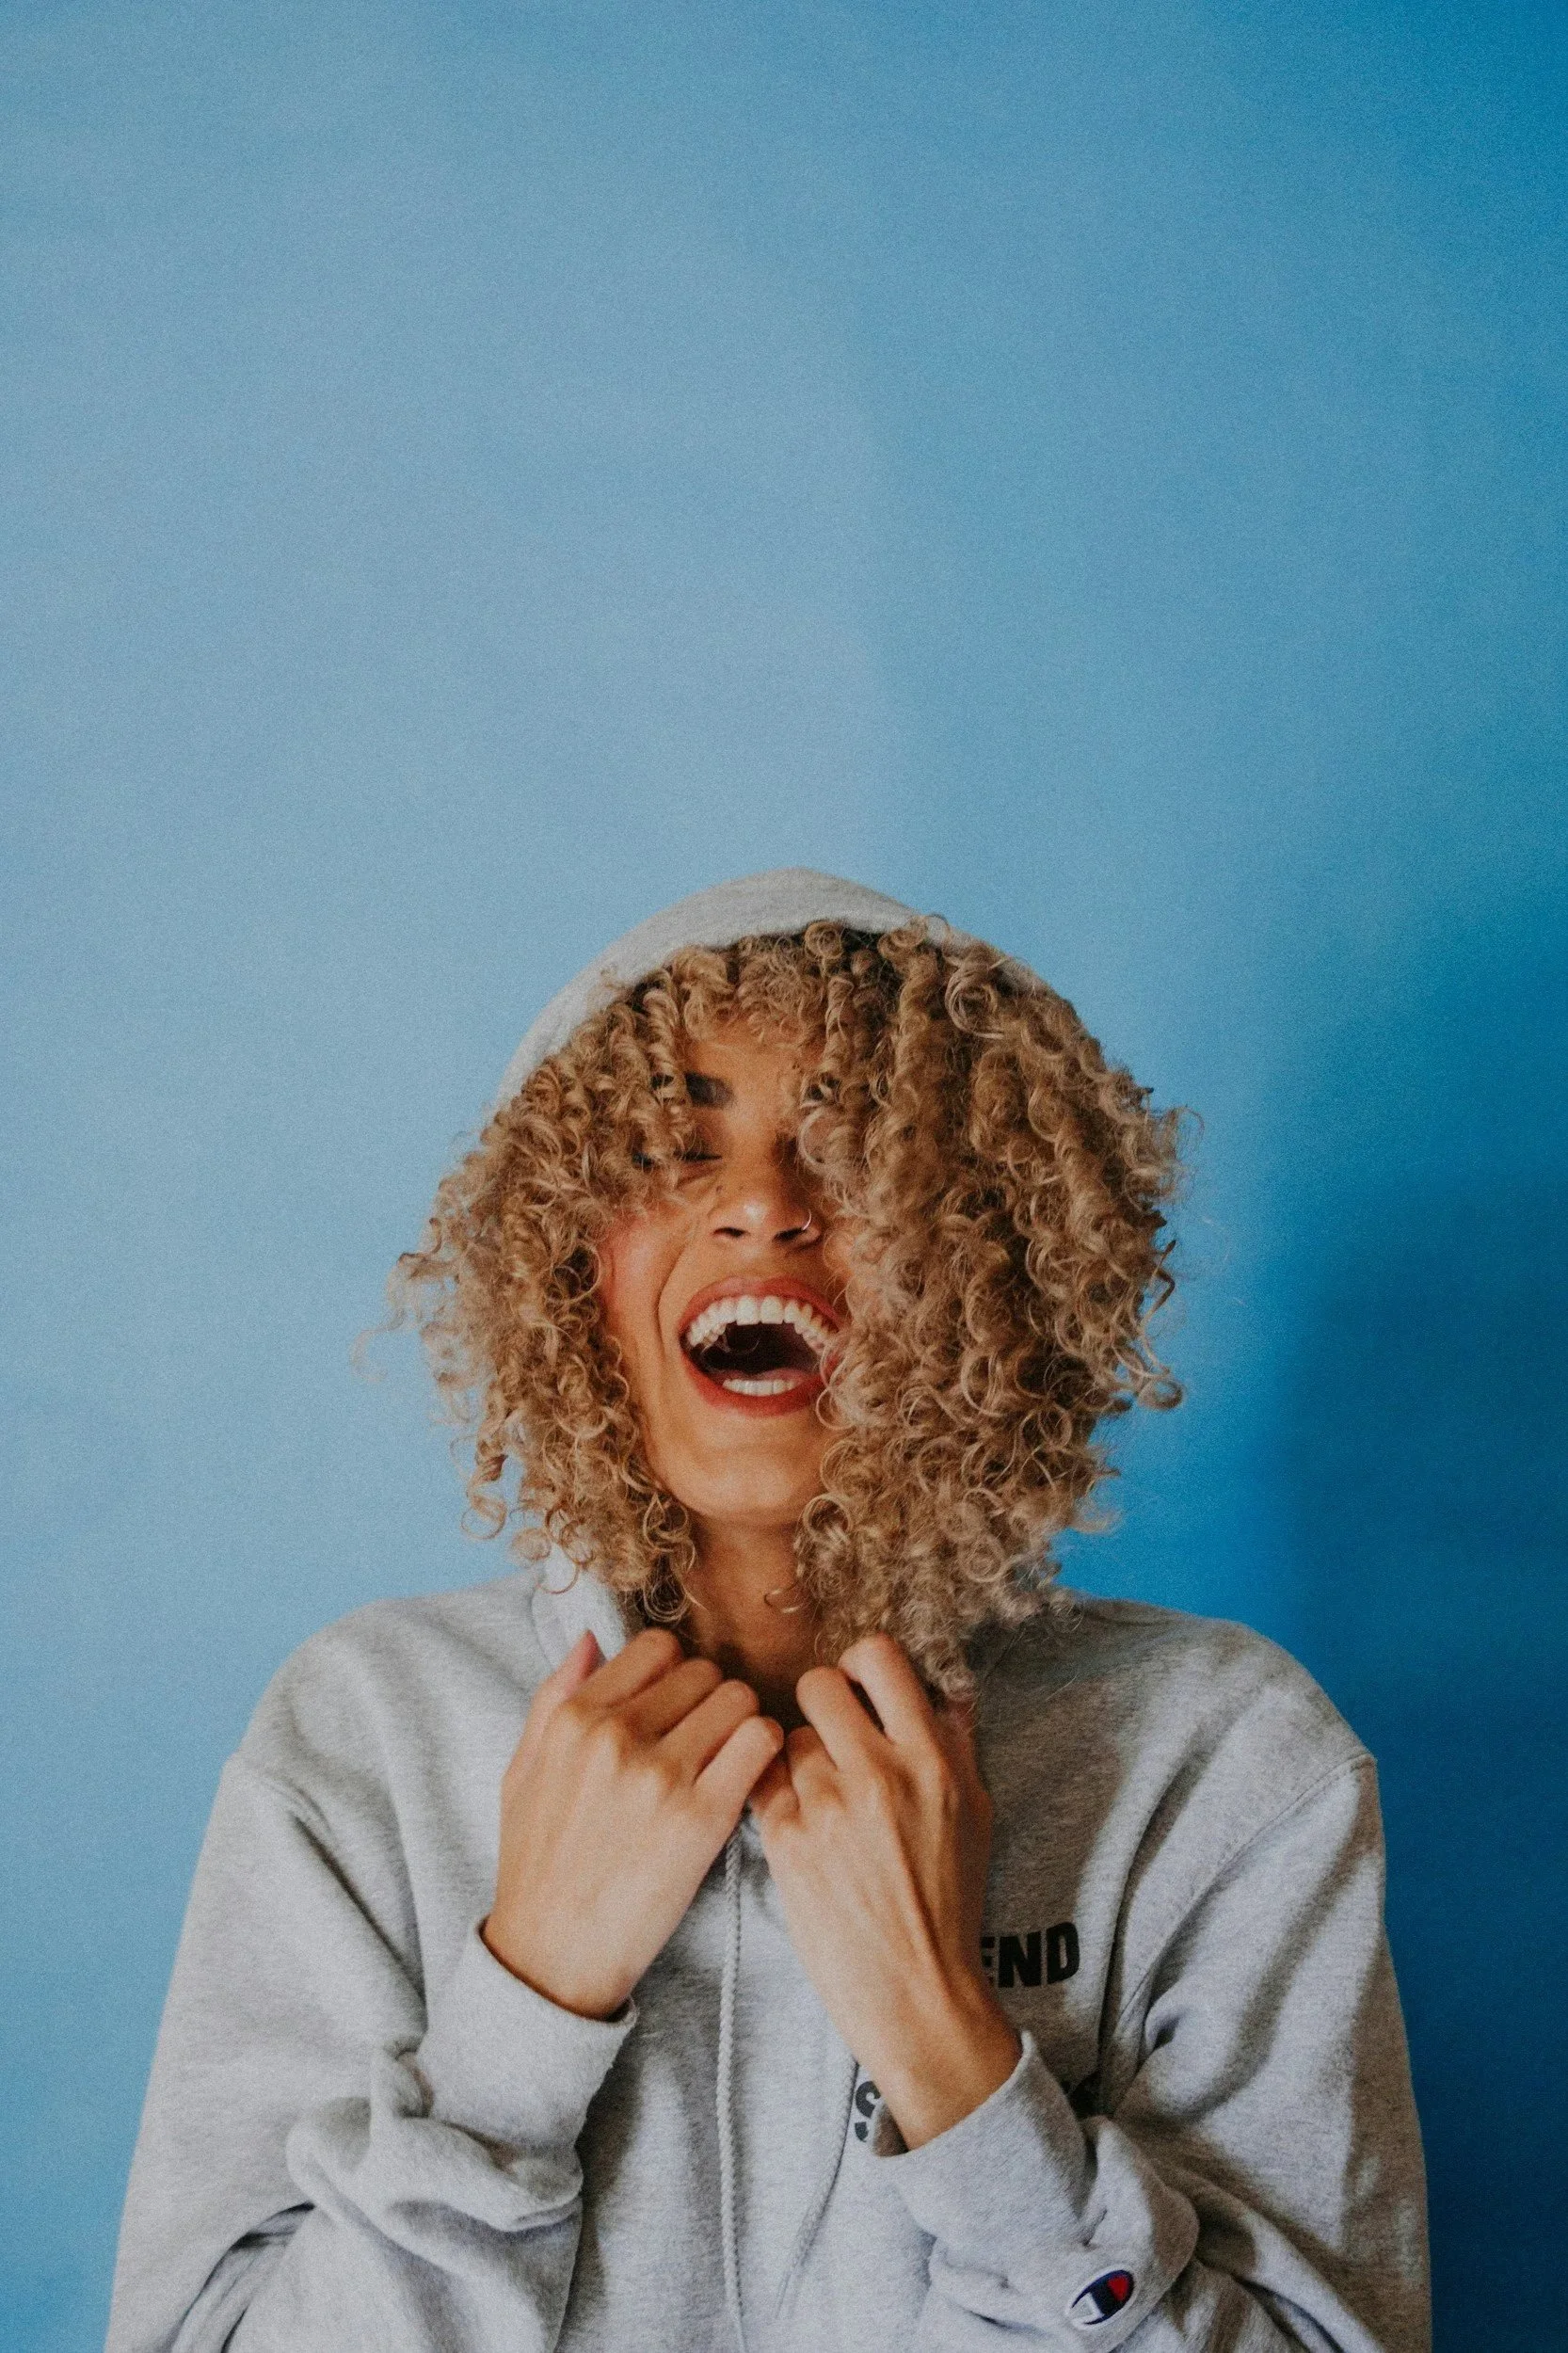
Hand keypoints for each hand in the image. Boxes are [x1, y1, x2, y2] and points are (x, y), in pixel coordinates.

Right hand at [485, 1626, 782, 2018]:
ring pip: (739, 1698)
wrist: (552, 1955)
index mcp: (574, 1719)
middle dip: (711, 1700)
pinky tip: (748, 1779)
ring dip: (742, 1724)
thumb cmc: (537, 1864)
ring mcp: (661, 1775)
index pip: (656, 1647)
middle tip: (705, 1742)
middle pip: (704, 1672)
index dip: (674, 1673)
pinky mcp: (702, 1819)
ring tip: (728, 1760)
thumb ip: (552, 1698)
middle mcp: (617, 1736)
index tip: (676, 1707)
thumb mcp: (521, 1771)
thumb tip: (589, 1638)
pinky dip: (766, 1751)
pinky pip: (761, 1742)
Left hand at [751, 1634, 1019, 2148]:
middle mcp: (879, 1774)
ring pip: (787, 1738)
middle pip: (819, 1686)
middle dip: (820, 1706)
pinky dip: (776, 1795)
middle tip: (829, 1737)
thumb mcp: (974, 1812)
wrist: (916, 1992)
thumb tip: (942, 1680)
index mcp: (931, 1760)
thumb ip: (955, 1740)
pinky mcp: (785, 1841)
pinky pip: (763, 1782)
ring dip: (799, 1760)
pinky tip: (798, 1823)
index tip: (858, 1686)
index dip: (860, 1664)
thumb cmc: (948, 1901)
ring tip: (822, 1800)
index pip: (879, 1658)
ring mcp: (827, 1807)